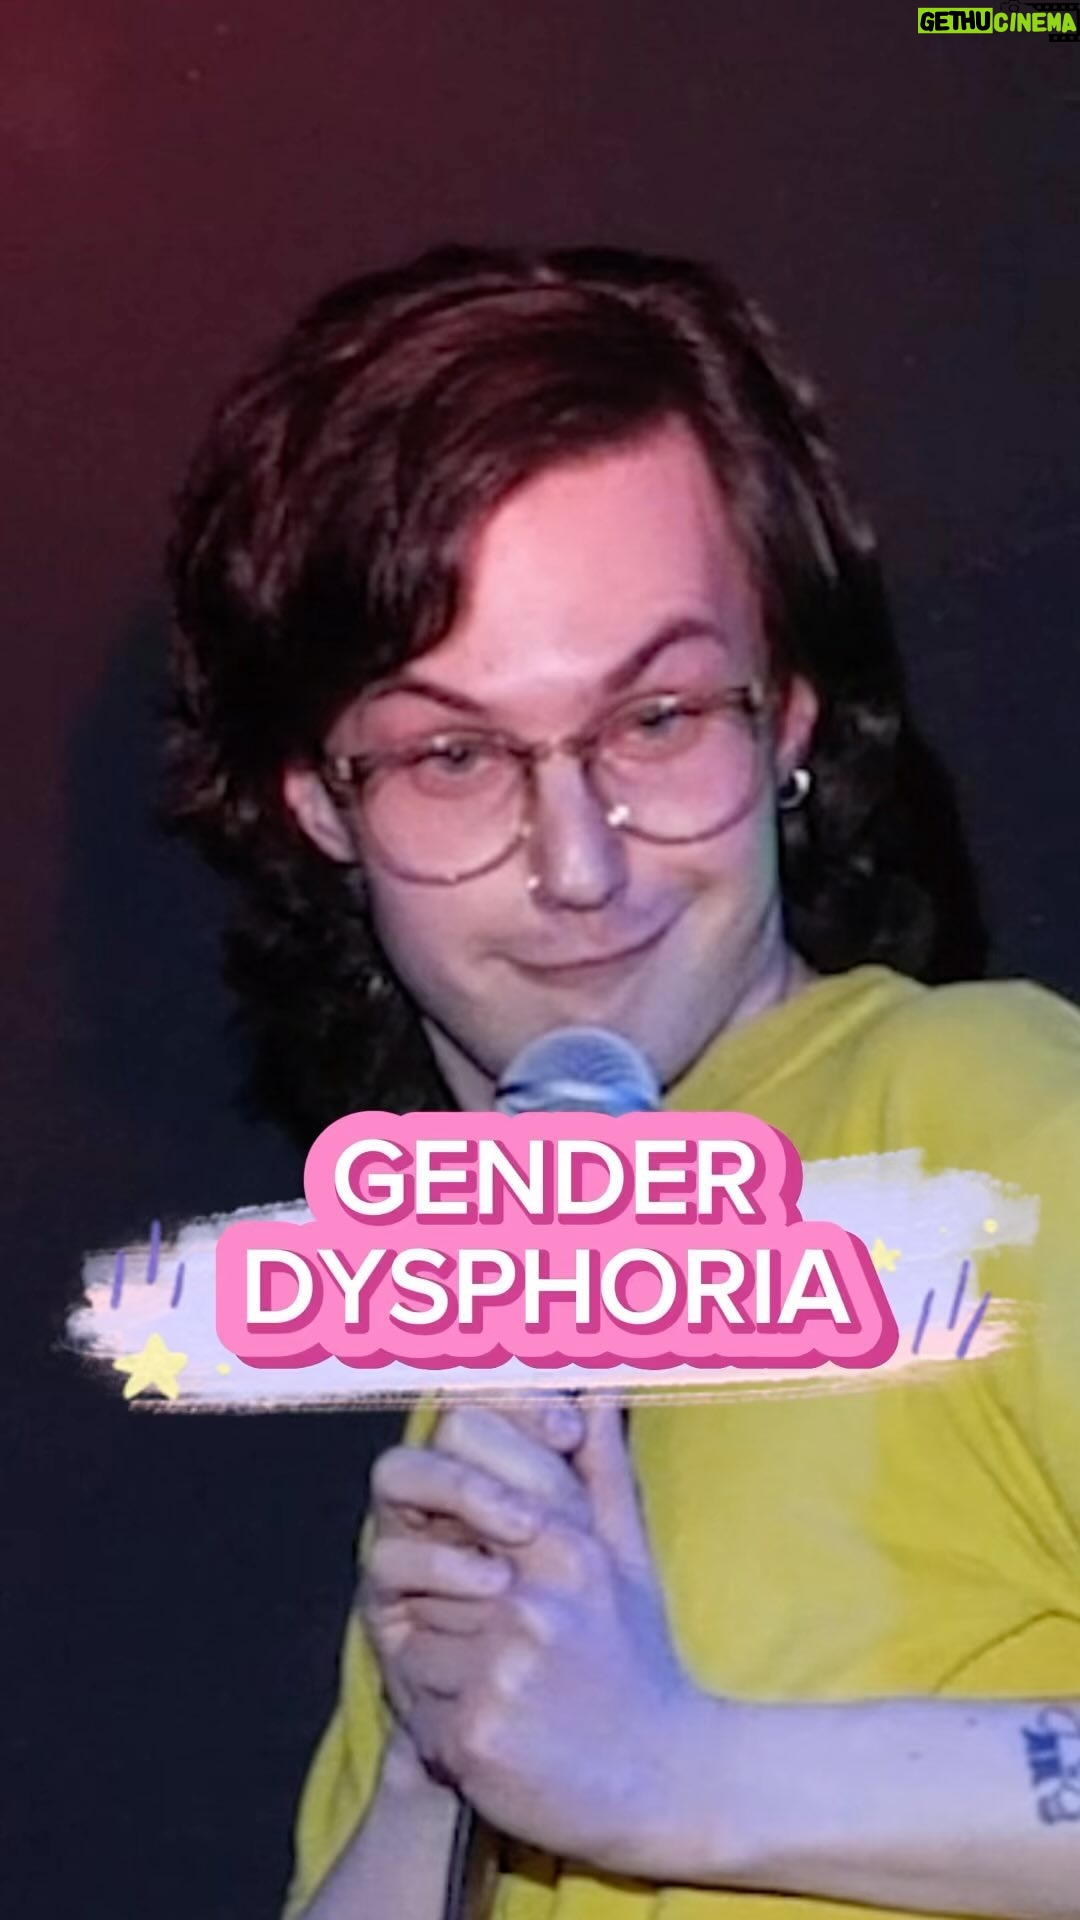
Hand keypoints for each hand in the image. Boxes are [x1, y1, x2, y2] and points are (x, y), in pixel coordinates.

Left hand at [395, 1401, 715, 1878]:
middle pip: (419, 1561)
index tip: (476, 1548)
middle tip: (485, 1631)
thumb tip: (596, 1386)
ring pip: (409, 1633)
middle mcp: (534, 1601)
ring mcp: (502, 1670)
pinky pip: (411, 1702)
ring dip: (437, 1660)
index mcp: (568, 1548)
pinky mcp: (474, 1735)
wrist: (668, 1784)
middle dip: (441, 1597)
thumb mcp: (627, 1557)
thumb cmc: (639, 1662)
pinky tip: (487, 1726)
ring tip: (497, 1683)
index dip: (447, 1503)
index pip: (457, 1476)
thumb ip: (599, 1467)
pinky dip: (435, 1715)